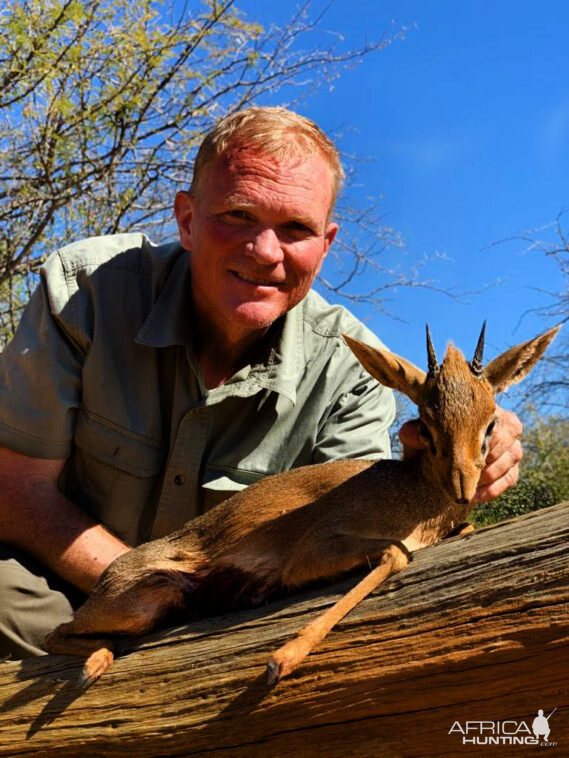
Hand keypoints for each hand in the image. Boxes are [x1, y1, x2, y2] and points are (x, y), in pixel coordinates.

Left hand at [398, 407, 523, 502]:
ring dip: (489, 475)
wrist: (434, 463)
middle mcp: (503, 426)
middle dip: (485, 459)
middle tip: (464, 473)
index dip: (484, 439)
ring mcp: (510, 447)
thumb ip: (414, 432)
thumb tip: (409, 432)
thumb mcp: (418, 437)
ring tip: (466, 486)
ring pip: (511, 459)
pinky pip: (510, 479)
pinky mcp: (510, 469)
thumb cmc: (430, 443)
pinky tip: (474, 497)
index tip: (463, 454)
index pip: (498, 420)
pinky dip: (493, 489)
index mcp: (483, 411)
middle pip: (507, 440)